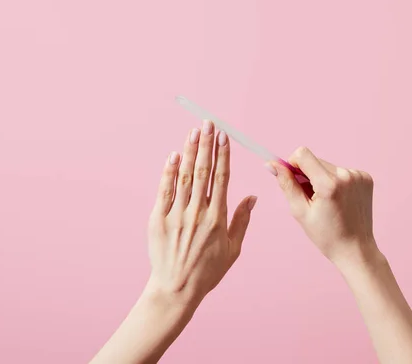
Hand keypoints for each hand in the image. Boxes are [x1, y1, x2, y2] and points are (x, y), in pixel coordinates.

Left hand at [147, 120, 256, 306]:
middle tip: (208, 123)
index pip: (221, 178)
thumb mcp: (233, 249)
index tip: (224, 136)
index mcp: (217, 218)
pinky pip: (164, 191)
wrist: (176, 289)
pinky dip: (169, 172)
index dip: (223, 155)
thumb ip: (242, 220)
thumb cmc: (207, 271)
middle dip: (206, 144)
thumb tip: (252, 196)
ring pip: (184, 177)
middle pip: (203, 171)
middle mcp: (197, 213)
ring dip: (189, 151)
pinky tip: (173, 155)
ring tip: (193, 131)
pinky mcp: (158, 220)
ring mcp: (176, 215)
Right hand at [266, 147, 378, 266]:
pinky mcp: (366, 178)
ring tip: (327, 202)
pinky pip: (342, 171)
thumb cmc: (326, 235)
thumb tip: (272, 164)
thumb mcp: (300, 211)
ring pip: (328, 166)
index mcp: (328, 184)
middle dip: (307, 175)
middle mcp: (346, 175)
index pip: (302, 154)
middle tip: (311, 198)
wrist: (355, 248)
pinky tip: (339, 200)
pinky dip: (336, 181)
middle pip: (315, 160)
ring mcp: (358, 176)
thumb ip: (286, 184)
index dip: (292, 164)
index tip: (293, 179)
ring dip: (322, 178)